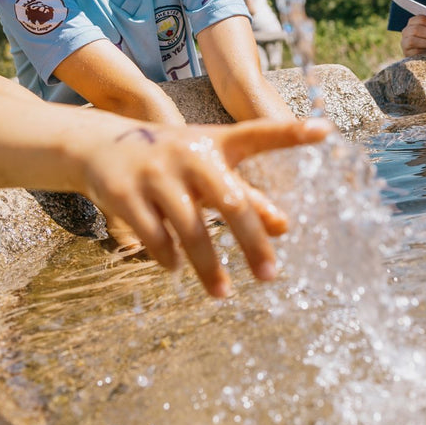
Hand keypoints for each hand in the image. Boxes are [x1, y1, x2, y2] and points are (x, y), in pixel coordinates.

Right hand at [79, 116, 332, 296]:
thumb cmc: (171, 160)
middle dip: (251, 242)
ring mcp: (156, 172)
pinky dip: (168, 257)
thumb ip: (246, 195)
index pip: (259, 133)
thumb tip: (285, 227)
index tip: (326, 130)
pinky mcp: (125, 192)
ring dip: (209, 266)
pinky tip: (175, 268)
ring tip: (223, 294)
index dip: (291, 133)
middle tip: (270, 276)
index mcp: (215, 142)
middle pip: (231, 201)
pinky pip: (155, 236)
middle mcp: (190, 153)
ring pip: (191, 229)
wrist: (99, 144)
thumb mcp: (207, 168)